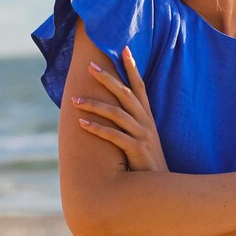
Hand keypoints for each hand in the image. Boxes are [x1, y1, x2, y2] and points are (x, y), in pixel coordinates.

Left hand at [70, 47, 168, 171]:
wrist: (160, 186)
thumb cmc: (146, 162)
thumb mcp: (142, 138)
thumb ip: (131, 122)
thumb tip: (112, 108)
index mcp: (147, 117)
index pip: (140, 86)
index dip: (133, 68)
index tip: (124, 48)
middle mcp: (146, 122)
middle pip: (125, 94)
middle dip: (107, 79)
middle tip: (90, 66)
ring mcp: (142, 135)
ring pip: (116, 114)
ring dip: (94, 105)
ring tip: (74, 100)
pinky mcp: (136, 150)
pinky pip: (114, 136)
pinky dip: (97, 129)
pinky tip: (81, 124)